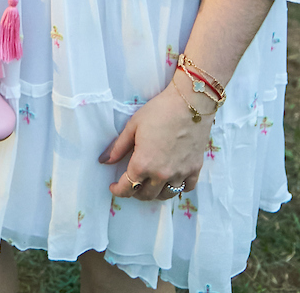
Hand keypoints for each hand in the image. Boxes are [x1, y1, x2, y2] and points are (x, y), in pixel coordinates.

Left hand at [99, 82, 212, 200]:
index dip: (118, 190)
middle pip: (146, 195)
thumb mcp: (133, 126)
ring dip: (155, 192)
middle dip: (135, 192)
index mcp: (143, 164)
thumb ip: (118, 147)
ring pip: (165, 195)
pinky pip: (186, 188)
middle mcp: (161, 174)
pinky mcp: (195, 169)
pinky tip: (172, 179)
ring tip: (150, 183)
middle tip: (131, 183)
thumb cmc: (159, 111)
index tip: (114, 187)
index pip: (127, 188)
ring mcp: (180, 174)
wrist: (190, 104)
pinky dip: (177, 187)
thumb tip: (104, 160)